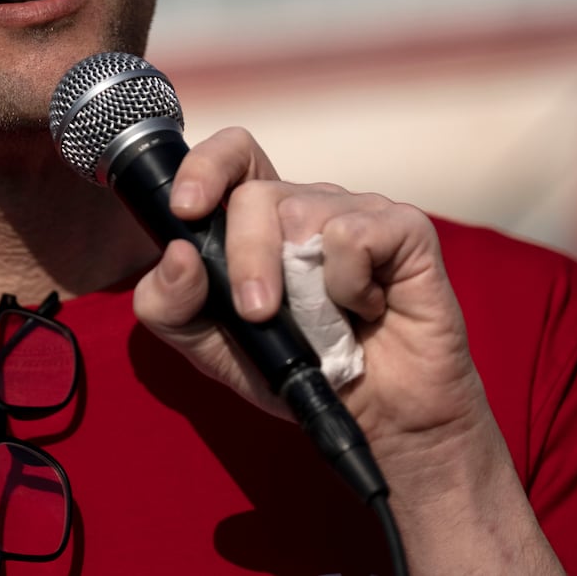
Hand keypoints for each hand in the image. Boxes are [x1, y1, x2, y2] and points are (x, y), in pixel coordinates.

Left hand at [130, 126, 493, 468]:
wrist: (379, 420)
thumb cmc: (301, 371)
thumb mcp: (214, 348)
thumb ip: (172, 305)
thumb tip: (177, 254)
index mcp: (263, 220)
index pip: (232, 155)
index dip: (204, 167)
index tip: (186, 211)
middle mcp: (309, 205)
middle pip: (255, 195)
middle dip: (244, 259)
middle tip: (256, 314)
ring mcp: (360, 211)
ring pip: (301, 212)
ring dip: (299, 284)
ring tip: (325, 323)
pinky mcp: (404, 229)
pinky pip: (353, 235)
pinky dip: (349, 284)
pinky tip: (365, 308)